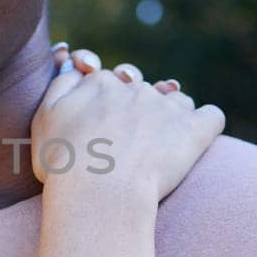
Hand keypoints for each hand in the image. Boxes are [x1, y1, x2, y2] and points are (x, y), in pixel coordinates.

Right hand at [34, 43, 223, 203]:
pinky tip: (195, 138)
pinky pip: (212, 116)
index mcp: (101, 83)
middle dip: (139, 108)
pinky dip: (205, 124)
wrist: (100, 193)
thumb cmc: (65, 163)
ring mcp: (167, 107)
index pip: (110, 81)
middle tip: (128, 141)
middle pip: (144, 89)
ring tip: (160, 145)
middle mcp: (136, 88)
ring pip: (176, 100)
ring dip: (172, 115)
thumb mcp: (45, 118)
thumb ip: (61, 85)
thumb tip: (73, 63)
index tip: (102, 125)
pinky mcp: (195, 130)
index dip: (106, 101)